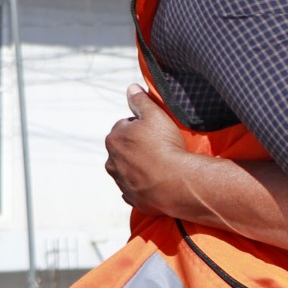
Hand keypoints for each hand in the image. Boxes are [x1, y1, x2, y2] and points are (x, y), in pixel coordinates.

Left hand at [106, 85, 189, 214]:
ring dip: (140, 167)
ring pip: (129, 170)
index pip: (125, 126)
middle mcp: (112, 162)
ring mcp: (121, 183)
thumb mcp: (155, 115)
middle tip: (160, 148)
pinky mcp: (132, 199)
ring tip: (161, 166)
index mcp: (114, 139)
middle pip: (125, 150)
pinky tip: (157, 182)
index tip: (156, 132)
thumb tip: (131, 88)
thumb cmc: (165, 146)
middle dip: (138, 148)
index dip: (142, 127)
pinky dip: (143, 186)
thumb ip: (140, 101)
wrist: (175, 183)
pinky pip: (135, 190)